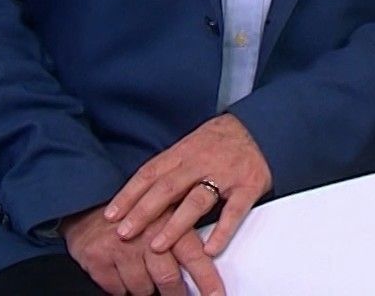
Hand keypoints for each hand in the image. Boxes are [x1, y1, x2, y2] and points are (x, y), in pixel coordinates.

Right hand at [62, 205, 224, 295]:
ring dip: (146, 288)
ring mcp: (121, 248)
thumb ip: (184, 236)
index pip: (194, 257)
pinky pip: (117, 290)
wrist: (90, 205)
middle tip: (177, 293)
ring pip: (142, 289)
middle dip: (176, 293)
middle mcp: (146, 235)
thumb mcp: (165, 214)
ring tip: (144, 274)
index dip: (207, 280)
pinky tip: (123, 273)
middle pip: (168, 279)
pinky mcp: (97, 259)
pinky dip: (122, 288)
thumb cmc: (135, 214)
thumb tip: (209, 260)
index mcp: (169, 222)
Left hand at [105, 114, 271, 257]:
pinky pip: (234, 211)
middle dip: (143, 212)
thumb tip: (139, 191)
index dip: (129, 194)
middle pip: (168, 187)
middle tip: (124, 232)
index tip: (111, 214)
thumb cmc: (222, 139)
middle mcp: (202, 161)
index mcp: (184, 151)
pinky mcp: (248, 186)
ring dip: (175, 225)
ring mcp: (226, 175)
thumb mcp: (191, 143)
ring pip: (196, 200)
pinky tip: (209, 249)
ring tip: (157, 245)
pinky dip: (222, 231)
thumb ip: (170, 166)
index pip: (150, 173)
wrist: (263, 126)